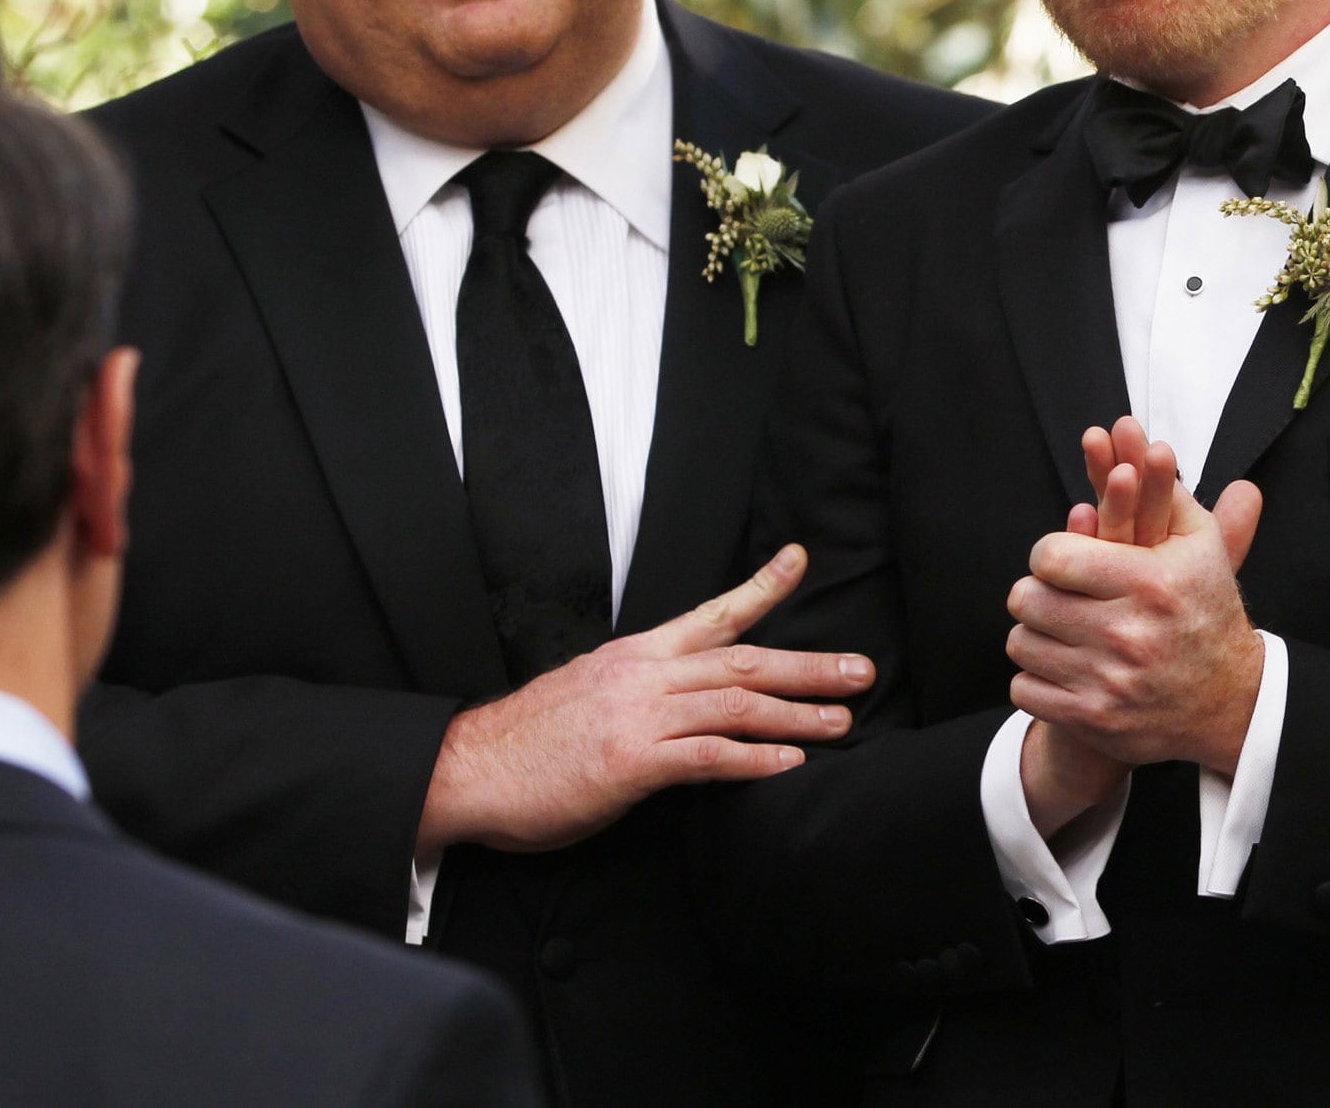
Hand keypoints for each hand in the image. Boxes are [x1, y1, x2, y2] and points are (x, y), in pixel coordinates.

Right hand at [416, 544, 870, 856]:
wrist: (467, 770)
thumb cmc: (528, 741)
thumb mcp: (590, 694)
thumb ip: (642, 692)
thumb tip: (681, 699)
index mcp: (636, 656)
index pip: (711, 613)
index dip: (760, 586)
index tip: (798, 559)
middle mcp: (644, 676)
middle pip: (742, 662)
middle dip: (808, 664)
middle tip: (861, 670)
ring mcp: (638, 717)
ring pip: (735, 706)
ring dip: (797, 714)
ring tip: (843, 721)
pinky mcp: (629, 763)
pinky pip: (704, 757)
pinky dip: (752, 760)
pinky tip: (788, 764)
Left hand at [1007, 416, 1265, 773]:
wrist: (1229, 702)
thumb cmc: (1207, 614)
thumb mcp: (1202, 548)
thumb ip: (1169, 493)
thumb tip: (1149, 441)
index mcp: (1150, 583)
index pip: (1051, 556)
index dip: (1048, 554)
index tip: (1059, 561)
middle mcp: (1128, 633)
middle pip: (1028, 598)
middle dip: (1036, 593)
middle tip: (1053, 595)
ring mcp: (1110, 682)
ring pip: (1022, 643)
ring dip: (1034, 634)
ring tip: (1058, 629)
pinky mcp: (1094, 720)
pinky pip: (1025, 689)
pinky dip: (1036, 678)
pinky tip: (1063, 667)